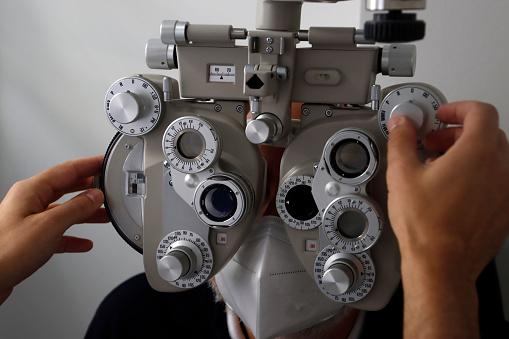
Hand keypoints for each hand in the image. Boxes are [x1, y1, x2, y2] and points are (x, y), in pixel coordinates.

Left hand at [0, 156, 109, 304]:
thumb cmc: (4, 252)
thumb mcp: (49, 225)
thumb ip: (76, 208)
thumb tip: (94, 197)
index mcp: (31, 191)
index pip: (67, 170)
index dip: (89, 164)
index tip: (104, 162)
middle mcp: (28, 202)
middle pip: (66, 188)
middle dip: (89, 187)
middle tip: (107, 185)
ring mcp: (28, 221)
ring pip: (64, 211)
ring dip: (85, 212)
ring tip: (103, 214)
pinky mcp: (29, 240)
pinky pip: (58, 233)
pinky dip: (73, 236)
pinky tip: (84, 242)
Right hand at [386, 101, 508, 337]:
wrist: (441, 265)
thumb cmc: (426, 226)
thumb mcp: (402, 174)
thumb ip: (401, 140)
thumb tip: (401, 124)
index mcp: (477, 153)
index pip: (480, 112)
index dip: (458, 108)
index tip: (443, 115)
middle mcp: (500, 169)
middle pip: (487, 133)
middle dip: (457, 132)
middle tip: (434, 142)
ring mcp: (506, 190)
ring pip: (493, 157)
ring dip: (468, 153)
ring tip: (440, 166)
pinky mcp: (504, 209)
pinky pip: (496, 180)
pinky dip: (477, 174)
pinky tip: (451, 188)